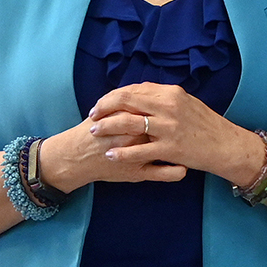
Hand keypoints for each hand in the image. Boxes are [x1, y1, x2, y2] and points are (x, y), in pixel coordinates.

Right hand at [38, 111, 186, 193]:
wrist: (75, 157)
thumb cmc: (92, 133)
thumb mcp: (110, 113)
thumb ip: (129, 103)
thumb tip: (149, 92)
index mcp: (130, 118)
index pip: (157, 110)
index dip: (171, 109)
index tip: (181, 109)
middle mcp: (136, 136)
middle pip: (166, 129)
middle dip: (179, 127)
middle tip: (189, 125)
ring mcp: (138, 156)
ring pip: (168, 152)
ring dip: (183, 150)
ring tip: (191, 145)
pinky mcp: (138, 174)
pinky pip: (161, 174)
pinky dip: (175, 172)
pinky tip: (184, 169)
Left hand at [87, 82, 265, 185]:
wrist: (226, 145)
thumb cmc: (206, 125)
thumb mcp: (186, 103)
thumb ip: (162, 98)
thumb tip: (139, 94)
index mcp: (170, 93)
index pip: (133, 89)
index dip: (113, 96)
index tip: (101, 103)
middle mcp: (168, 106)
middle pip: (126, 101)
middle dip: (104, 107)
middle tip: (92, 116)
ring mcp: (169, 127)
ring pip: (128, 123)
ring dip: (107, 127)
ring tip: (95, 132)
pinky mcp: (170, 148)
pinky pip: (139, 150)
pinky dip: (121, 153)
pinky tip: (110, 155)